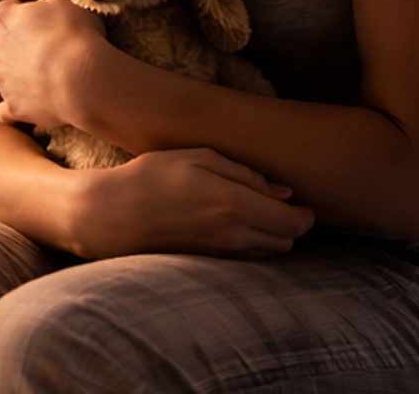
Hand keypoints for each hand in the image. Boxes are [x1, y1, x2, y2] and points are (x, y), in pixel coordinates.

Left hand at [0, 0, 106, 129]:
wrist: (81, 80)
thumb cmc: (74, 32)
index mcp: (2, 19)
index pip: (6, 11)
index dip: (26, 14)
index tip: (47, 20)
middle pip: (2, 42)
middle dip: (20, 43)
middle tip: (52, 45)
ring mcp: (1, 80)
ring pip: (4, 73)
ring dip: (20, 72)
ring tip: (52, 73)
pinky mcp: (12, 107)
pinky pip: (8, 109)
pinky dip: (17, 105)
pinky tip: (36, 102)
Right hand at [70, 147, 314, 260]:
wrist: (114, 215)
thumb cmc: (154, 176)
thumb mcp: (199, 157)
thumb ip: (245, 174)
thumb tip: (283, 192)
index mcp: (234, 204)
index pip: (292, 222)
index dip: (305, 215)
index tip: (304, 202)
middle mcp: (233, 234)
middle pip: (286, 241)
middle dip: (291, 225)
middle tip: (281, 203)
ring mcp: (221, 253)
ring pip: (268, 252)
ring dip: (273, 236)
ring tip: (260, 212)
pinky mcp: (209, 262)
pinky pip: (247, 257)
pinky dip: (254, 244)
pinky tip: (237, 224)